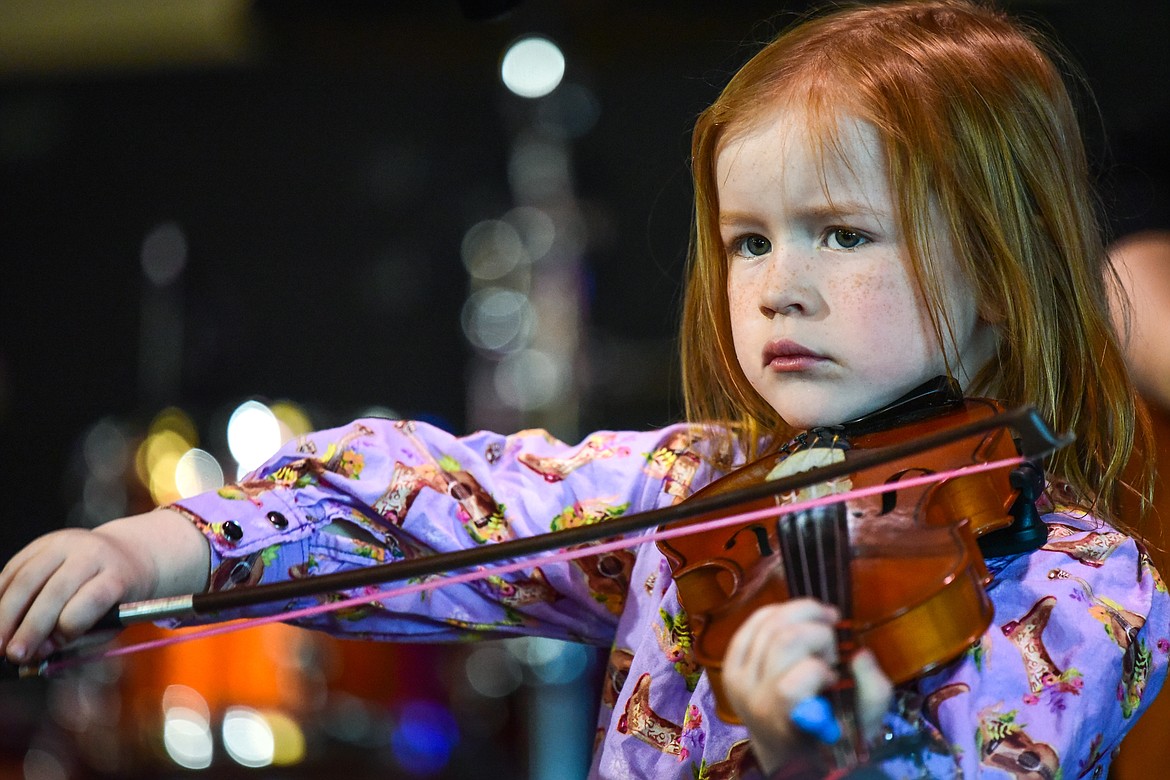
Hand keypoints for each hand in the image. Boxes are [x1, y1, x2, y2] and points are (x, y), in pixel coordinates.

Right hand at [0, 509, 209, 663]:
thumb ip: (80, 638)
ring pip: (27, 579)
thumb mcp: (112, 620)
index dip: (70, 626)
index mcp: (117, 574)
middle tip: (14, 654)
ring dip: (6, 614)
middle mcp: (91, 553)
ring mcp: (64, 544)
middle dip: (31, 627)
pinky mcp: (41, 543)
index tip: (52, 647)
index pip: (94, 598)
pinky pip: (13, 569)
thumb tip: (39, 652)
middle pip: (55, 590)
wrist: (123, 553)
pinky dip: (0, 595)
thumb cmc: (117, 596)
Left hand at [722, 599, 893, 774]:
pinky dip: (781, 611)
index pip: (790, 686)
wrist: (784, 747)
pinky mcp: (730, 662)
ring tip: (823, 627)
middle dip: (818, 632)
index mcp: (785, 723)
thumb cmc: (828, 734)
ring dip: (804, 615)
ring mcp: (737, 679)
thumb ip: (872, 691)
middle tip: (832, 646)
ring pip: (769, 623)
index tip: (834, 676)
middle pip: (783, 641)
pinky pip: (754, 621)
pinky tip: (799, 619)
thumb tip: (859, 654)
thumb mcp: (863, 723)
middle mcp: (754, 699)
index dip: (819, 670)